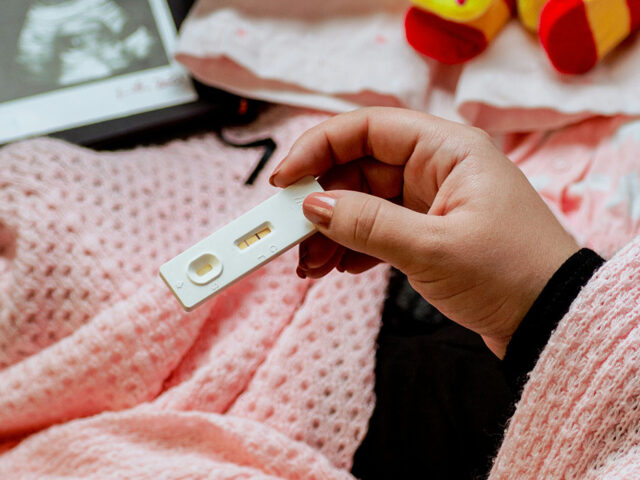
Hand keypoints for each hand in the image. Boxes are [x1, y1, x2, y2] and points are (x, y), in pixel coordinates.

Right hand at [269, 108, 578, 357]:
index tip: (283, 179)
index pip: (368, 128)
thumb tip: (312, 205)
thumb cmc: (510, 274)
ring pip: (364, 202)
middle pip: (359, 169)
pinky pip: (378, 229)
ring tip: (308, 265)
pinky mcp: (429, 232)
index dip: (318, 147)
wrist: (551, 321)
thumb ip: (367, 224)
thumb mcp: (431, 248)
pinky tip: (336, 268)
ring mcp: (432, 201)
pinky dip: (353, 247)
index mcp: (447, 150)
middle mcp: (437, 167)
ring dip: (332, 230)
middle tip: (289, 236)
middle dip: (321, 202)